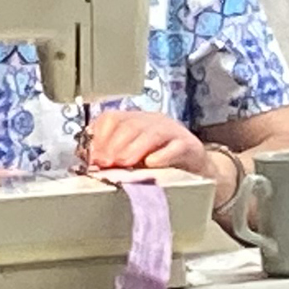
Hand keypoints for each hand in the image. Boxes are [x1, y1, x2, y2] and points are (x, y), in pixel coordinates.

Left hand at [86, 108, 207, 172]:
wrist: (197, 169)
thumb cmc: (160, 163)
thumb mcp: (133, 157)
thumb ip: (113, 156)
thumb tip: (91, 162)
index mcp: (136, 121)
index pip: (112, 119)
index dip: (99, 136)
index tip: (92, 157)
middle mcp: (153, 122)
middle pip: (130, 125)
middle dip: (113, 144)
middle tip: (104, 163)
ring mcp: (173, 132)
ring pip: (152, 134)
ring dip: (134, 149)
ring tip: (123, 163)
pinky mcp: (189, 146)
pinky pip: (175, 148)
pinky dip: (162, 156)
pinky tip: (151, 164)